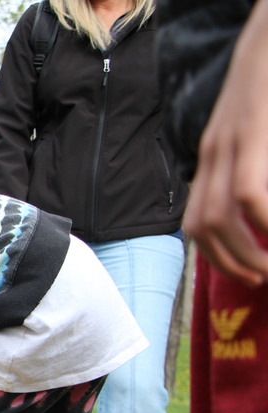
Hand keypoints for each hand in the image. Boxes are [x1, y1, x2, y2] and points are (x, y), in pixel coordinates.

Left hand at [183, 0, 267, 285]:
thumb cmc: (267, 88)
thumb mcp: (252, 131)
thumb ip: (248, 167)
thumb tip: (254, 207)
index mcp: (211, 158)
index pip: (196, 222)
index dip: (217, 256)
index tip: (246, 274)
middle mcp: (211, 155)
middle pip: (201, 228)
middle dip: (230, 263)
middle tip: (261, 280)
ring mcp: (228, 144)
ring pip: (221, 219)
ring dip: (248, 252)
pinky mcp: (250, 132)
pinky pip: (248, 193)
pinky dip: (264, 223)